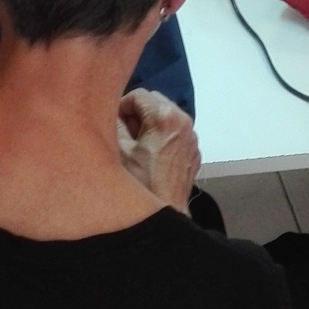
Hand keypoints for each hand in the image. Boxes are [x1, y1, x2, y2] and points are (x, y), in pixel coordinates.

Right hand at [117, 88, 200, 212]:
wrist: (165, 213)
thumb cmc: (140, 183)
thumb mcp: (119, 149)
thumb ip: (115, 122)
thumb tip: (114, 111)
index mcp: (165, 115)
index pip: (138, 94)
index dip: (122, 107)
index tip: (114, 124)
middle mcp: (184, 120)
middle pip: (154, 102)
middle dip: (137, 114)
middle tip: (124, 135)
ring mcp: (192, 136)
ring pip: (165, 117)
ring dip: (150, 125)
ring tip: (137, 148)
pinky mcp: (194, 151)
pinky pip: (175, 134)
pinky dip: (162, 138)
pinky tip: (151, 157)